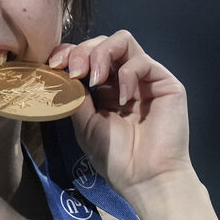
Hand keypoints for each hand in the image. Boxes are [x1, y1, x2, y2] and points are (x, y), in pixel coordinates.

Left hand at [48, 30, 191, 196]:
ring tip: (95, 79)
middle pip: (101, 42)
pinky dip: (127, 74)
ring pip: (122, 40)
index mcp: (104, 88)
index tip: (55, 65)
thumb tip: (61, 72)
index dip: (68, 53)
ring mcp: (144, 78)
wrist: (145, 179)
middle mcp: (124, 78)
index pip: (85, 55)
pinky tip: (123, 99)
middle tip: (75, 72)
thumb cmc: (115, 157)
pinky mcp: (165, 82)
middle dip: (82, 51)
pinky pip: (142, 61)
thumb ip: (75, 95)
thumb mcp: (85, 124)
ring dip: (102, 54)